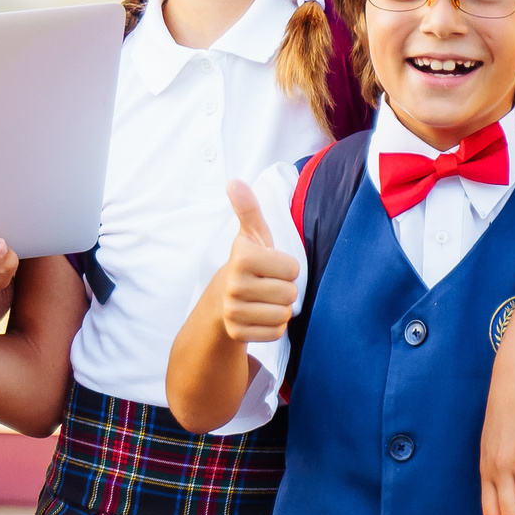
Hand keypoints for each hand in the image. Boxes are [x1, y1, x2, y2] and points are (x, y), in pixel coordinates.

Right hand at [217, 181, 299, 342]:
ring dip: (280, 308)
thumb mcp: (251, 234)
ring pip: (284, 314)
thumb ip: (248, 208)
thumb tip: (234, 182)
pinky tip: (260, 316)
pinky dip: (273, 327)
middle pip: (290, 293)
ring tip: (265, 300)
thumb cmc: (248, 263)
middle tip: (268, 284)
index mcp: (242, 258)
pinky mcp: (236, 332)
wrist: (222, 298)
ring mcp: (233, 311)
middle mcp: (233, 285)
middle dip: (285, 289)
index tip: (270, 266)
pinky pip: (275, 332)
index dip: (287, 267)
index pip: (293, 268)